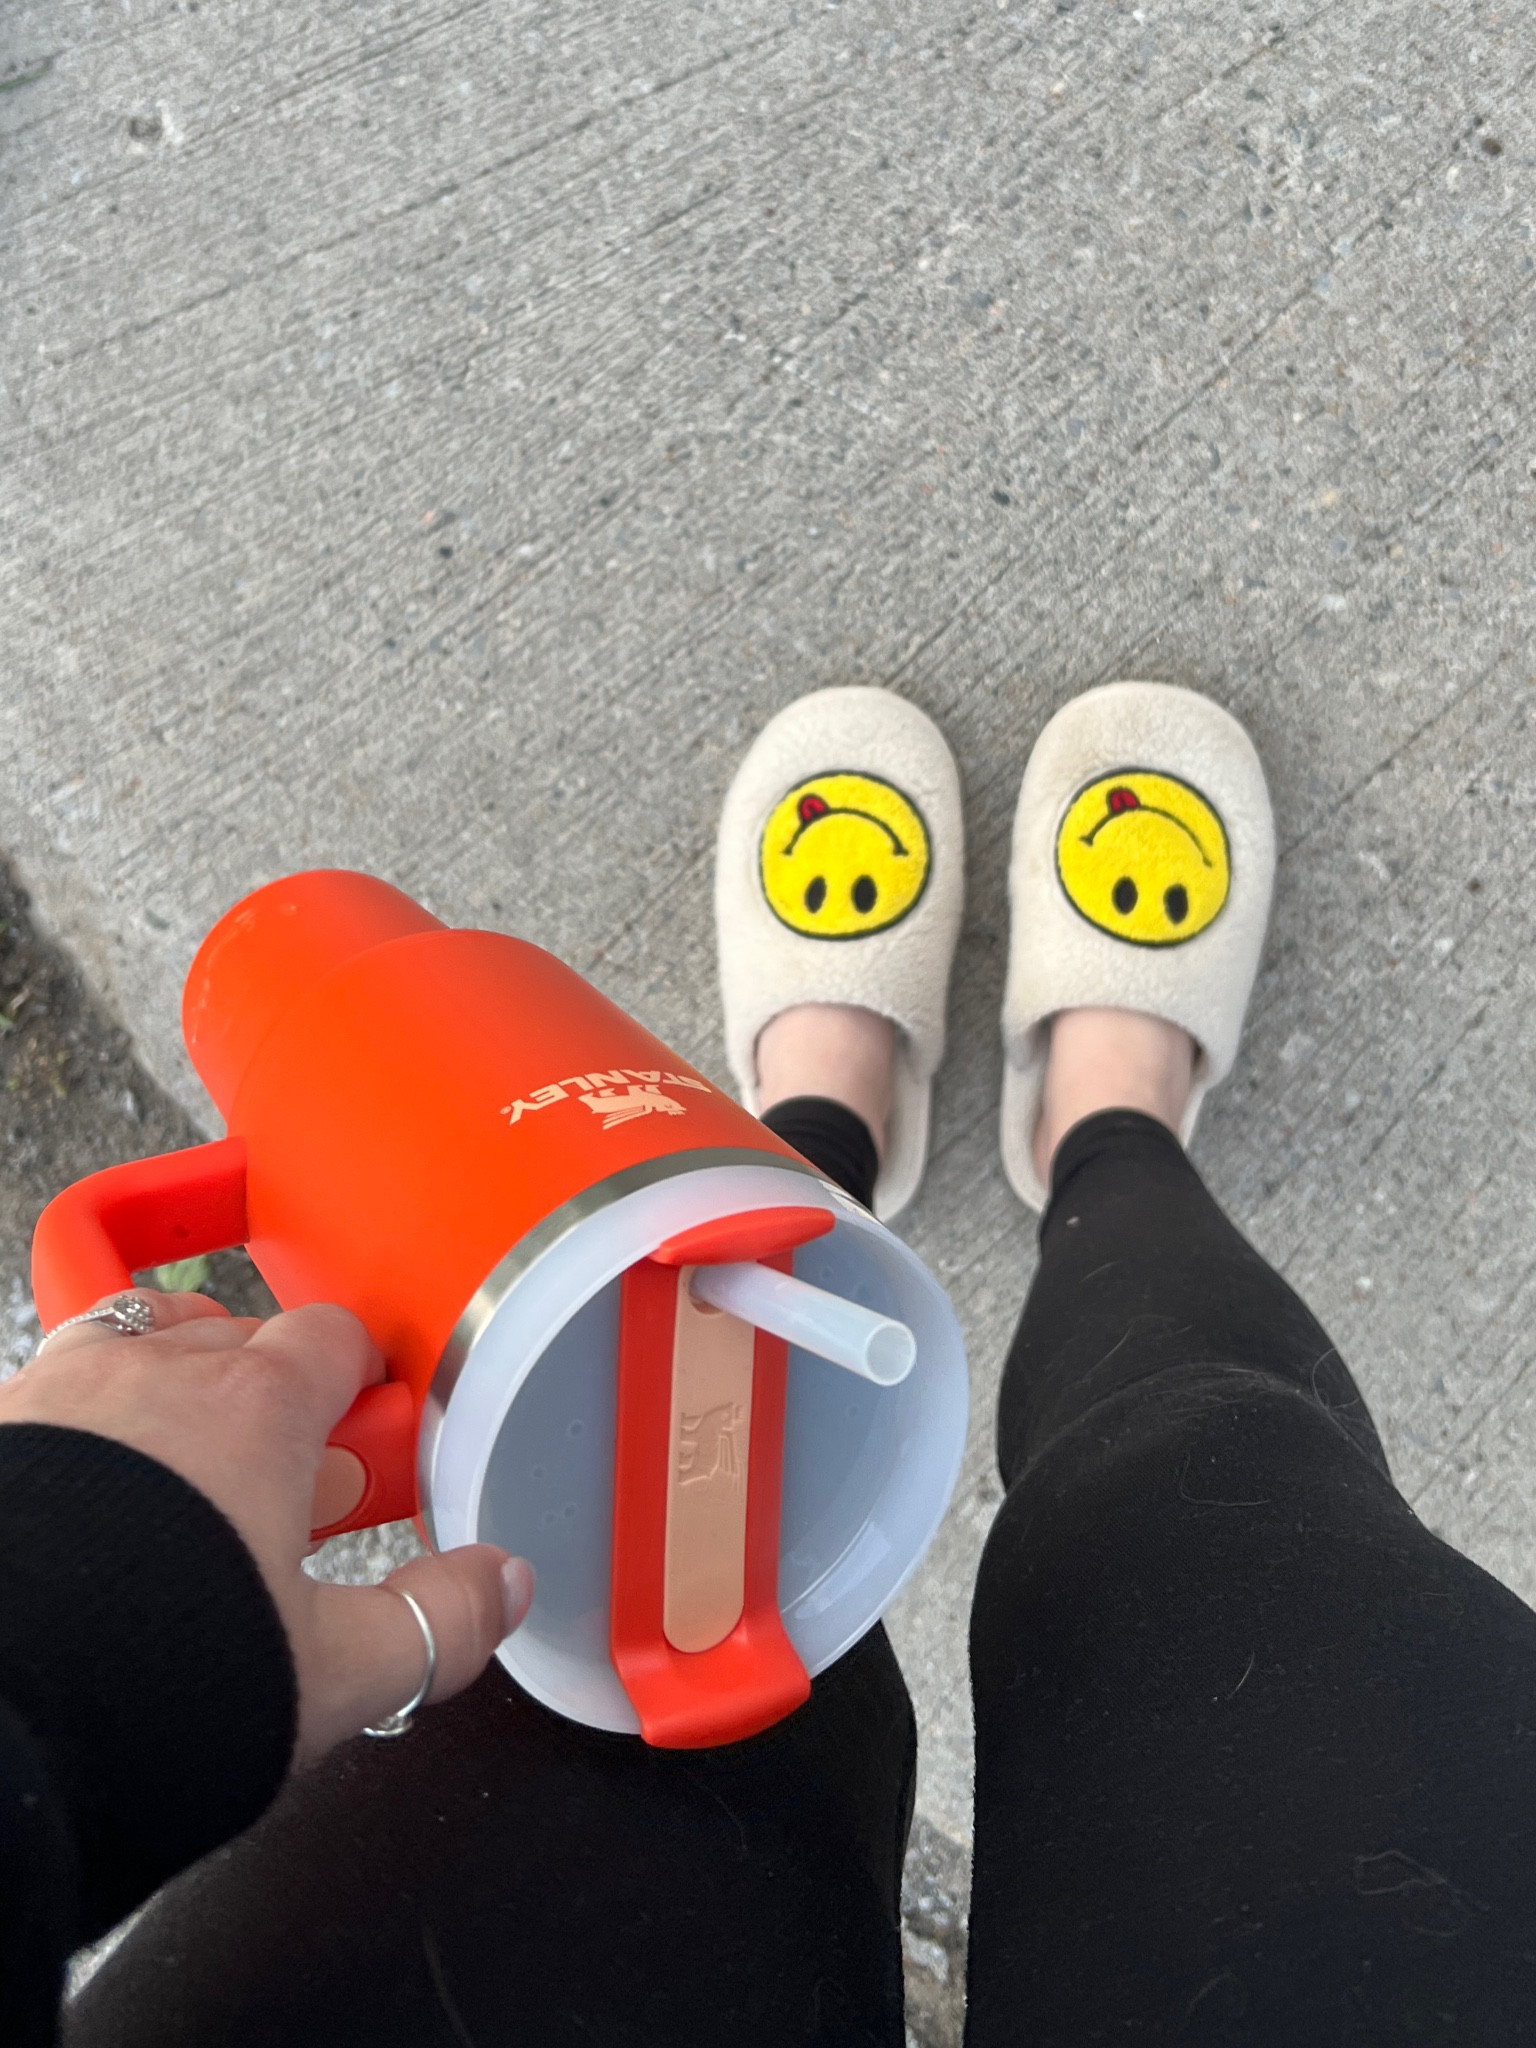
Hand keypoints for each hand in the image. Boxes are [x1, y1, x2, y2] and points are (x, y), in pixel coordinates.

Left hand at [0, 1291, 533, 1764]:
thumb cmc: (147, 1680)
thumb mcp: (334, 1672)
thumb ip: (437, 1620)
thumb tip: (499, 1584)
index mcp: (256, 1408)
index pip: (335, 1340)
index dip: (365, 1391)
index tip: (368, 1457)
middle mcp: (155, 1374)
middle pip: (243, 1340)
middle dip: (275, 1400)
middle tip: (286, 1496)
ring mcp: (62, 1395)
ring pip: (140, 1341)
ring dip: (175, 1384)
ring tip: (188, 1473)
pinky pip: (56, 1384)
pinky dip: (89, 1417)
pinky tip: (97, 1495)